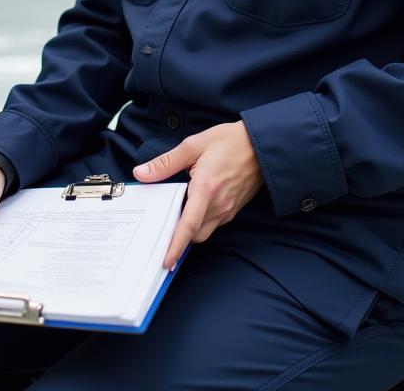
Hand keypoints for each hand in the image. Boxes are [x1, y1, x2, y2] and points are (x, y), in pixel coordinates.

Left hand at [133, 120, 263, 270]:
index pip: (188, 225)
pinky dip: (201, 221)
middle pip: (195, 234)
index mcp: (206, 188)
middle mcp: (219, 205)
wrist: (262, 145)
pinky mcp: (234, 209)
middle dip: (179, 236)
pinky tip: (192, 206)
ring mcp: (228, 209)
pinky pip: (214, 223)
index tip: (166, 261)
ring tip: (174, 215)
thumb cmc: (228, 141)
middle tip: (161, 229)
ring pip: (205, 231)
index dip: (176, 245)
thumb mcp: (193, 145)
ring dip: (190, 229)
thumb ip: (165, 163)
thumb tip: (141, 174)